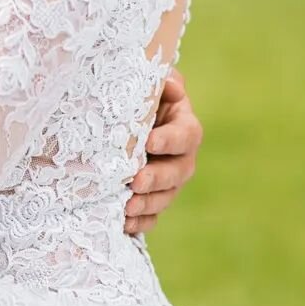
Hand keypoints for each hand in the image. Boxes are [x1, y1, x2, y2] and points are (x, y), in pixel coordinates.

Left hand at [125, 71, 202, 234]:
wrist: (118, 114)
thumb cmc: (134, 92)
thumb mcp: (147, 82)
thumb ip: (160, 82)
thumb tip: (172, 86)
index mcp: (182, 124)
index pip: (186, 134)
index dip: (170, 140)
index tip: (149, 141)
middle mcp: (181, 155)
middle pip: (178, 171)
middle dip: (157, 178)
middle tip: (136, 181)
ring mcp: (169, 179)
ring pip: (166, 196)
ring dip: (148, 203)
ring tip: (126, 207)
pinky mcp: (154, 197)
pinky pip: (152, 215)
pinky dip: (140, 222)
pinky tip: (124, 224)